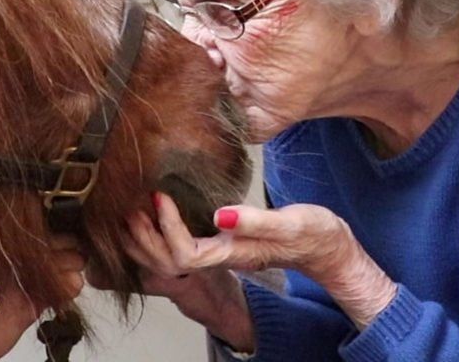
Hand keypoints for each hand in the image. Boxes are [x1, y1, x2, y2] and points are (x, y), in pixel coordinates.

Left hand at [132, 193, 396, 329]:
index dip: (166, 227)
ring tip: (133, 205)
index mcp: (232, 254)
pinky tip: (153, 207)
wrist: (328, 247)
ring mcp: (219, 251)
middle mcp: (221, 256)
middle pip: (166, 262)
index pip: (184, 253)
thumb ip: (256, 221)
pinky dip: (158, 230)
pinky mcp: (221, 241)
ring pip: (168, 257)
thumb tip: (220, 215)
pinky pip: (179, 243)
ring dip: (145, 235)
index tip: (161, 195)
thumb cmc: (314, 234)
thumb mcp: (291, 223)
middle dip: (143, 236)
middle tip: (130, 203)